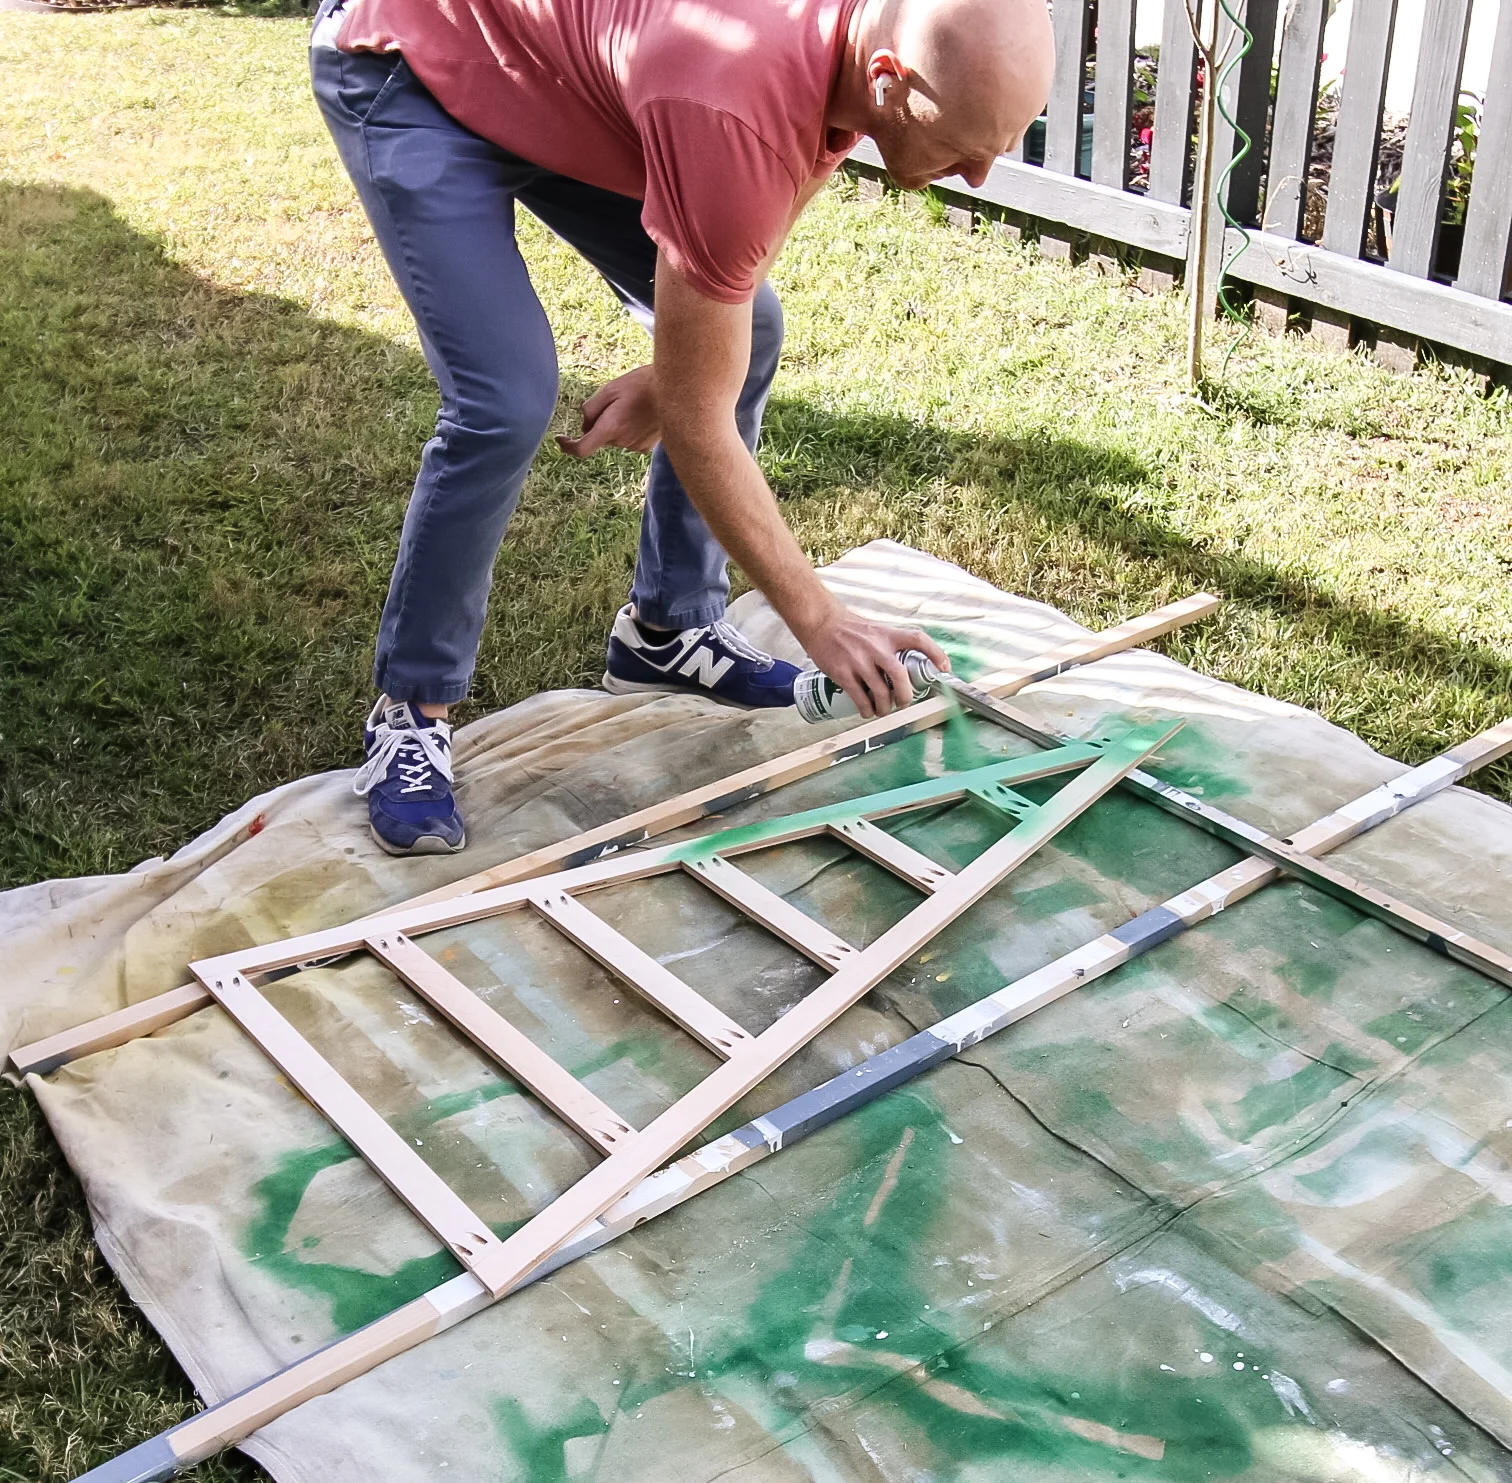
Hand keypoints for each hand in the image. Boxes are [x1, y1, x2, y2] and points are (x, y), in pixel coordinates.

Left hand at [555, 365, 659, 456]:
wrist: (676, 391)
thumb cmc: (642, 385)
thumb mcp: (609, 389)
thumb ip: (590, 409)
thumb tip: (585, 425)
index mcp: (610, 428)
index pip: (582, 449)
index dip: (568, 447)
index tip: (561, 440)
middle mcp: (622, 442)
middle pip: (600, 438)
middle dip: (599, 423)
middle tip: (614, 402)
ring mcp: (635, 446)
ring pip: (614, 438)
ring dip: (615, 425)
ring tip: (631, 405)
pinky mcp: (646, 447)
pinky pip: (628, 440)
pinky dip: (628, 429)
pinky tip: (640, 414)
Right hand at [795, 603, 950, 719]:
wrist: (820, 623)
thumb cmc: (849, 629)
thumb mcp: (875, 630)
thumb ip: (891, 646)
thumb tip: (907, 669)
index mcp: (887, 634)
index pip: (918, 639)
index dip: (935, 653)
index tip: (944, 667)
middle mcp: (876, 647)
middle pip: (900, 676)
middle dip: (905, 696)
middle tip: (904, 703)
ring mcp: (859, 661)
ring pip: (880, 693)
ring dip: (884, 708)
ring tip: (883, 710)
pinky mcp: (843, 673)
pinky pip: (860, 699)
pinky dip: (866, 710)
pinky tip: (866, 711)